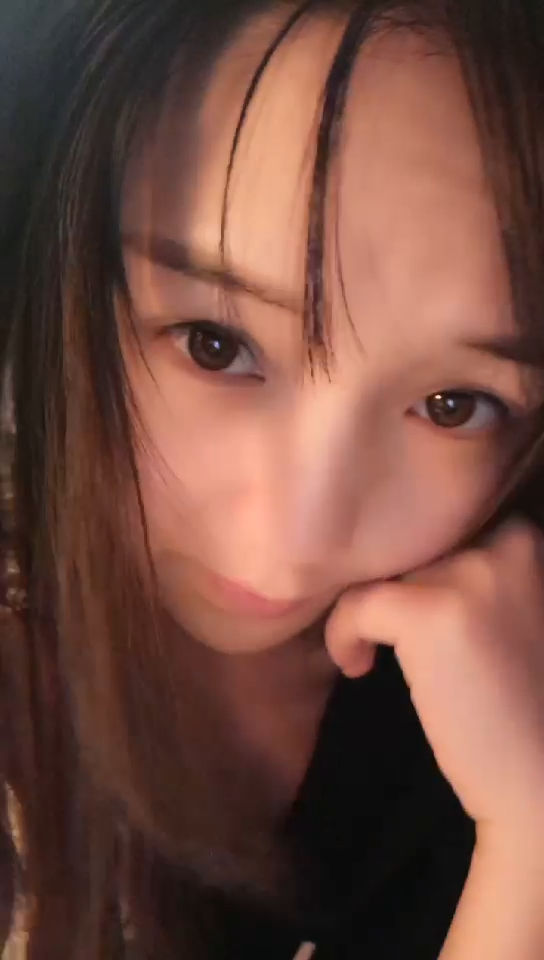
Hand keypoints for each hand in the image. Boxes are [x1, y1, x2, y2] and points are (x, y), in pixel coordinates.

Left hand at [325, 520, 543, 836]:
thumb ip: (479, 575)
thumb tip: (404, 555)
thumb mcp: (514, 614)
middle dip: (394, 586)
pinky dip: (343, 634)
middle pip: (412, 541)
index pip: (446, 521)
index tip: (407, 606)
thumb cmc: (525, 707)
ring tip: (377, 655)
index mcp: (530, 538)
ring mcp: (472, 574)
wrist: (542, 786)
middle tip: (388, 632)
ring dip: (369, 611)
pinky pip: (357, 604)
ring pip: (382, 570)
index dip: (417, 564)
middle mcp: (509, 542)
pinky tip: (358, 667)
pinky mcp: (432, 613)